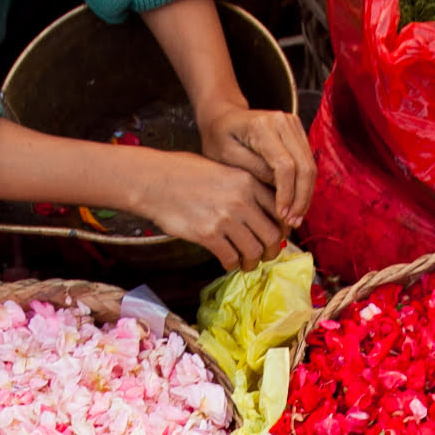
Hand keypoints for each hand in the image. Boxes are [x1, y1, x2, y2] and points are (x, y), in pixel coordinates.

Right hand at [128, 150, 286, 270]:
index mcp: (247, 181)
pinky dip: (232, 264)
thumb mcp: (222, 170)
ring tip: (246, 263)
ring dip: (252, 262)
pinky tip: (227, 261)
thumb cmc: (184, 173)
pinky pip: (231, 258)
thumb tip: (260, 212)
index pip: (279, 210)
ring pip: (254, 251)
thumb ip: (243, 188)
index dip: (282, 228)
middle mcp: (241, 200)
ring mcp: (225, 218)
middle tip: (265, 256)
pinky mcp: (209, 235)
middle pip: (272, 235)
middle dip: (272, 251)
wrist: (153, 180)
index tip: (277, 236)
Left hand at [197, 102, 314, 229]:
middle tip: (292, 222)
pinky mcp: (298, 133)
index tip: (281, 216)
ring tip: (295, 218)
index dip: (287, 194)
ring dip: (305, 195)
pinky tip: (295, 204)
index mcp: (263, 126)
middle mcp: (284, 121)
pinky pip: (307, 163)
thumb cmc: (219, 138)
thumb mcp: (227, 157)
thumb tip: (279, 191)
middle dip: (301, 198)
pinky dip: (304, 185)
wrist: (223, 117)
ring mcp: (294, 125)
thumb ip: (254, 171)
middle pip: (305, 166)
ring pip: (310, 166)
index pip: (285, 166)